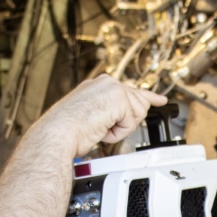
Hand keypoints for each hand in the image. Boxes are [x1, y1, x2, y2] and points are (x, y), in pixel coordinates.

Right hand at [39, 75, 168, 156]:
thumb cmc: (67, 131)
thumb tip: (125, 117)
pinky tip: (100, 129)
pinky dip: (117, 133)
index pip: (129, 91)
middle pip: (138, 105)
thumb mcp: (93, 118)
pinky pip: (130, 123)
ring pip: (136, 114)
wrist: (57, 133)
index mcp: (98, 85)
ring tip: (97, 128)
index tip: (159, 100)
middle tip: (101, 128)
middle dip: (125, 122)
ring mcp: (112, 87)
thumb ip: (110, 113)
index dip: (146, 97)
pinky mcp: (118, 97)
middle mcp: (106, 82)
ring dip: (119, 128)